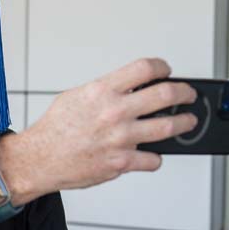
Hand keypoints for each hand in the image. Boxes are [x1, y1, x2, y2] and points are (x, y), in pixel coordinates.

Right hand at [0, 58, 197, 204]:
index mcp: (102, 91)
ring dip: (184, 123)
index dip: (161, 67)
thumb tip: (129, 88)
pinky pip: (153, 160)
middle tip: (188, 95)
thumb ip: (105, 91)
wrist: (40, 159)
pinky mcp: (121, 162)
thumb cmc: (55, 129)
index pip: (144, 68)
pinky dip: (155, 158)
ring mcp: (120, 138)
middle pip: (165, 94)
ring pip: (169, 127)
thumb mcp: (76, 97)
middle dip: (184, 93)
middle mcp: (115, 112)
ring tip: (188, 121)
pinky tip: (152, 155)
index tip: (166, 71)